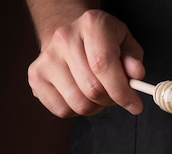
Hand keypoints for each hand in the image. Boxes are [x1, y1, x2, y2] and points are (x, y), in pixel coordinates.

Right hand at [27, 10, 144, 117]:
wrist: (68, 38)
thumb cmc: (100, 42)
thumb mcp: (124, 42)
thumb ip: (133, 58)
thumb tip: (136, 75)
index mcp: (91, 24)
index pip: (104, 66)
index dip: (122, 92)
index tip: (134, 105)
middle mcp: (65, 38)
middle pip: (92, 89)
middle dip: (110, 100)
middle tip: (114, 96)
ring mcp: (47, 58)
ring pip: (79, 104)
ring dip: (94, 107)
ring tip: (97, 94)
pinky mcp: (36, 77)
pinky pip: (62, 110)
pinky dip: (76, 110)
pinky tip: (80, 95)